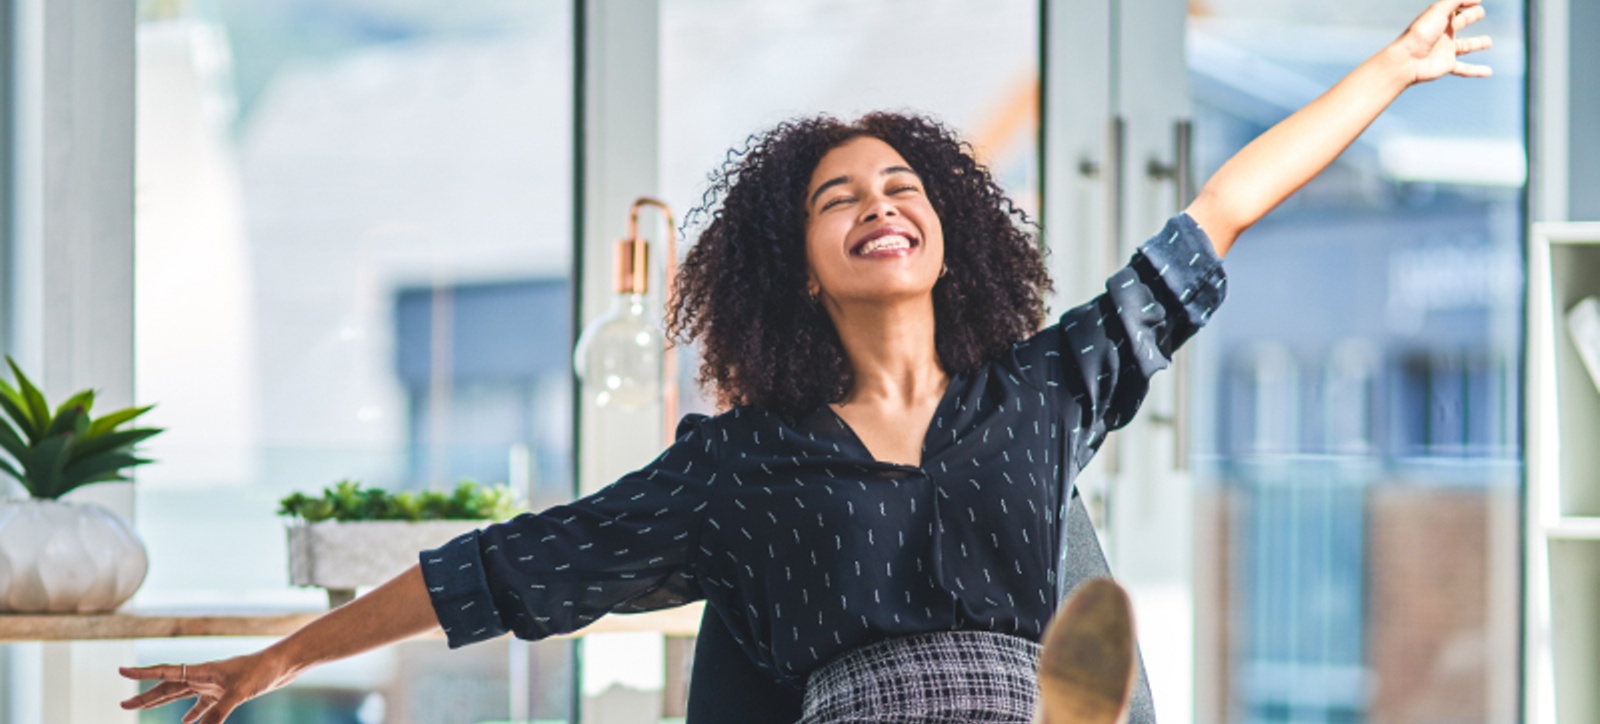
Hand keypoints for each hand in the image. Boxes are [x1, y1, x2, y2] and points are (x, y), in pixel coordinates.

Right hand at [119, 653, 294, 723]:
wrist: (282, 665)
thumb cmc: (261, 671)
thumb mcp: (238, 694)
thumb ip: (217, 713)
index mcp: (201, 671)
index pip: (165, 672)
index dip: (142, 674)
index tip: (120, 671)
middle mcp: (203, 676)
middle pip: (167, 687)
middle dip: (144, 697)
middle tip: (122, 705)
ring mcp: (213, 684)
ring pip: (180, 695)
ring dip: (161, 703)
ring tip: (141, 709)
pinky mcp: (225, 692)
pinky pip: (202, 705)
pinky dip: (192, 714)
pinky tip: (185, 722)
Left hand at [1397, 0, 1493, 82]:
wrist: (1407, 59)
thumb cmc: (1421, 33)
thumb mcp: (1439, 10)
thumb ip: (1457, 0)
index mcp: (1440, 18)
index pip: (1455, 7)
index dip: (1466, 2)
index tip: (1478, 0)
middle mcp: (1443, 33)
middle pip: (1461, 22)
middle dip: (1470, 17)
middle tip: (1481, 13)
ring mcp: (1446, 50)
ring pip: (1465, 46)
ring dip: (1477, 43)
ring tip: (1488, 42)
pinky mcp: (1447, 65)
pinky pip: (1465, 69)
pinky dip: (1477, 71)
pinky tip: (1489, 72)